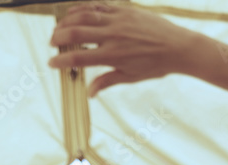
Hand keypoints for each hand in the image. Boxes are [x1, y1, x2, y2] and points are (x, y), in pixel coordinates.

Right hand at [49, 3, 194, 96]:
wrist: (177, 46)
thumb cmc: (155, 65)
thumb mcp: (130, 77)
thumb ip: (107, 81)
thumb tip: (89, 92)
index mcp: (113, 55)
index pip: (79, 57)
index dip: (61, 61)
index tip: (51, 64)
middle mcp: (112, 35)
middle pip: (76, 32)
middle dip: (58, 37)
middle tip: (51, 43)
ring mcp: (117, 20)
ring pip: (83, 15)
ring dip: (67, 21)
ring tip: (59, 28)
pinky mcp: (123, 10)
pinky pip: (97, 6)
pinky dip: (82, 8)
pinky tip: (74, 13)